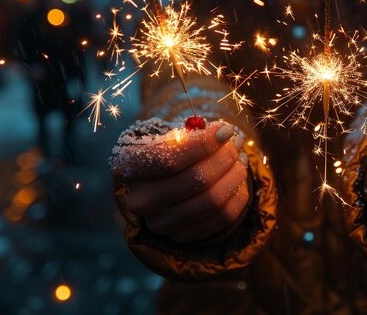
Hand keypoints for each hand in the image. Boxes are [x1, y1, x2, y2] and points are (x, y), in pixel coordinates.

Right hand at [124, 121, 249, 243]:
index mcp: (126, 166)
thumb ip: (193, 133)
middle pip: (196, 179)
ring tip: (239, 159)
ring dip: (235, 175)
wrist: (162, 181)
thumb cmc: (169, 149)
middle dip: (224, 157)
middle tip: (235, 143)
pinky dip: (237, 195)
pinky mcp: (182, 236)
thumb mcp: (170, 135)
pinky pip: (223, 216)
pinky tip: (238, 180)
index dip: (203, 144)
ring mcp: (159, 223)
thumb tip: (223, 134)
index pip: (169, 158)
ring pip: (213, 199)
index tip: (224, 130)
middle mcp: (139, 200)